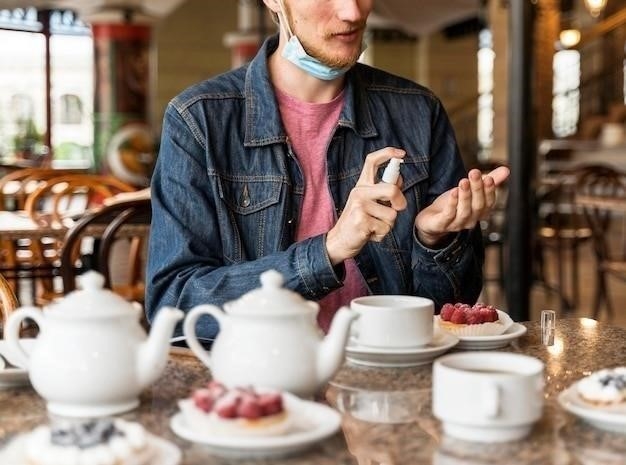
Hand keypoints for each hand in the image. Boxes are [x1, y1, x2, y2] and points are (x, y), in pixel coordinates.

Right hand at [326, 147, 407, 264]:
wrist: (339, 241)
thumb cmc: (358, 222)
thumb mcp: (369, 202)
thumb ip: (383, 191)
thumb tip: (399, 179)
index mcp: (361, 185)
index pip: (372, 161)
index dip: (388, 153)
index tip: (402, 154)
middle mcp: (359, 192)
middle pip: (392, 190)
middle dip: (400, 202)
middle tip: (397, 209)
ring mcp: (359, 206)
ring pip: (392, 214)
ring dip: (388, 225)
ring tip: (374, 226)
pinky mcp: (361, 222)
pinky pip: (385, 228)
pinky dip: (381, 235)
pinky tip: (370, 234)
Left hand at [415, 166, 509, 246]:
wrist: (431, 220)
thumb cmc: (453, 204)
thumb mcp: (470, 190)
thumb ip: (489, 180)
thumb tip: (506, 170)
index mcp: (480, 213)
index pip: (489, 203)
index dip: (489, 191)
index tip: (489, 178)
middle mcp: (470, 220)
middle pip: (477, 206)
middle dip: (477, 189)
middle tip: (474, 173)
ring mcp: (456, 224)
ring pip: (464, 211)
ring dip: (465, 196)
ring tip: (464, 181)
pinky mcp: (441, 224)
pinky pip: (448, 215)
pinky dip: (452, 204)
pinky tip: (453, 192)